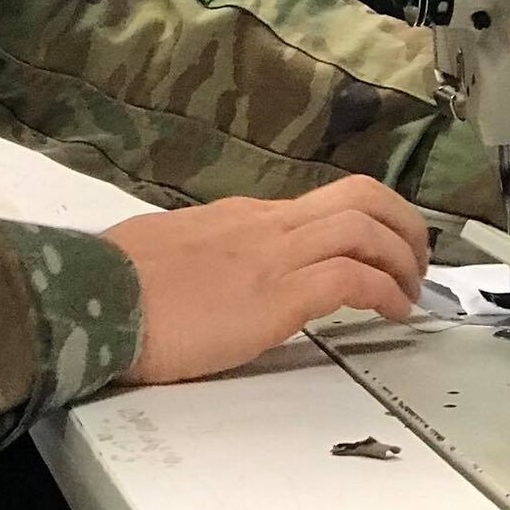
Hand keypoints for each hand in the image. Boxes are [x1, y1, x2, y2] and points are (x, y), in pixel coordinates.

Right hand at [104, 176, 430, 386]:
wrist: (91, 297)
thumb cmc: (116, 284)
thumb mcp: (169, 253)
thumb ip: (204, 255)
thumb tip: (213, 270)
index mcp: (242, 218)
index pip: (323, 203)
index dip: (368, 221)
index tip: (383, 249)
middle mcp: (265, 225)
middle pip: (360, 195)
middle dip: (403, 223)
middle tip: (417, 261)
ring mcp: (272, 256)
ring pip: (366, 226)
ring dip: (404, 258)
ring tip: (411, 291)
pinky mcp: (275, 295)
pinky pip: (351, 276)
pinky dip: (384, 290)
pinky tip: (391, 313)